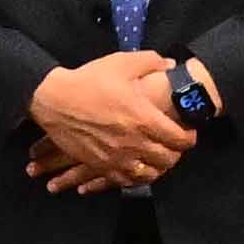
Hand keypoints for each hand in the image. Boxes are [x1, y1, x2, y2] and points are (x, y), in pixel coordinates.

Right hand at [26, 51, 190, 190]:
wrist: (53, 100)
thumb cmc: (89, 81)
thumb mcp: (122, 63)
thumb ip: (151, 62)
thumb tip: (170, 65)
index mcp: (144, 119)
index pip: (180, 139)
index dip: (189, 137)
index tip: (188, 131)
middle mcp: (134, 143)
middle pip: (168, 160)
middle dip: (175, 153)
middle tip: (173, 144)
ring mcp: (116, 158)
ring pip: (149, 174)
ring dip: (156, 167)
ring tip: (156, 158)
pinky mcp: (100, 165)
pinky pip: (125, 181)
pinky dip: (135, 177)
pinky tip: (135, 169)